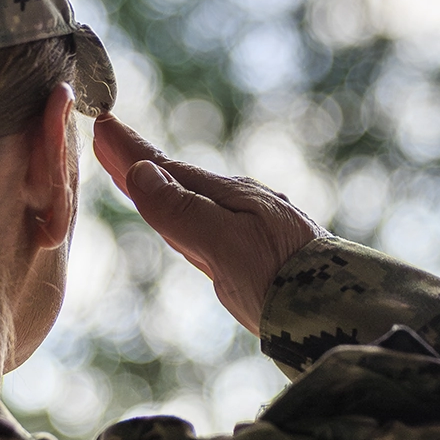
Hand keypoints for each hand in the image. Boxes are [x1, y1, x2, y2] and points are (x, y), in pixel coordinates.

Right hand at [91, 116, 326, 334]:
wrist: (335, 313)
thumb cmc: (281, 280)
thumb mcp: (224, 244)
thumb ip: (181, 211)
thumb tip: (141, 173)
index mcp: (229, 196)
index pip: (167, 169)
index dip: (132, 152)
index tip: (104, 126)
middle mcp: (237, 206)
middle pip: (176, 179)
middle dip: (139, 161)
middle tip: (107, 137)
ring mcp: (247, 229)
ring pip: (188, 200)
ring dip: (157, 182)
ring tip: (130, 169)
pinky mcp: (253, 256)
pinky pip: (202, 223)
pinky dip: (179, 210)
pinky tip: (177, 214)